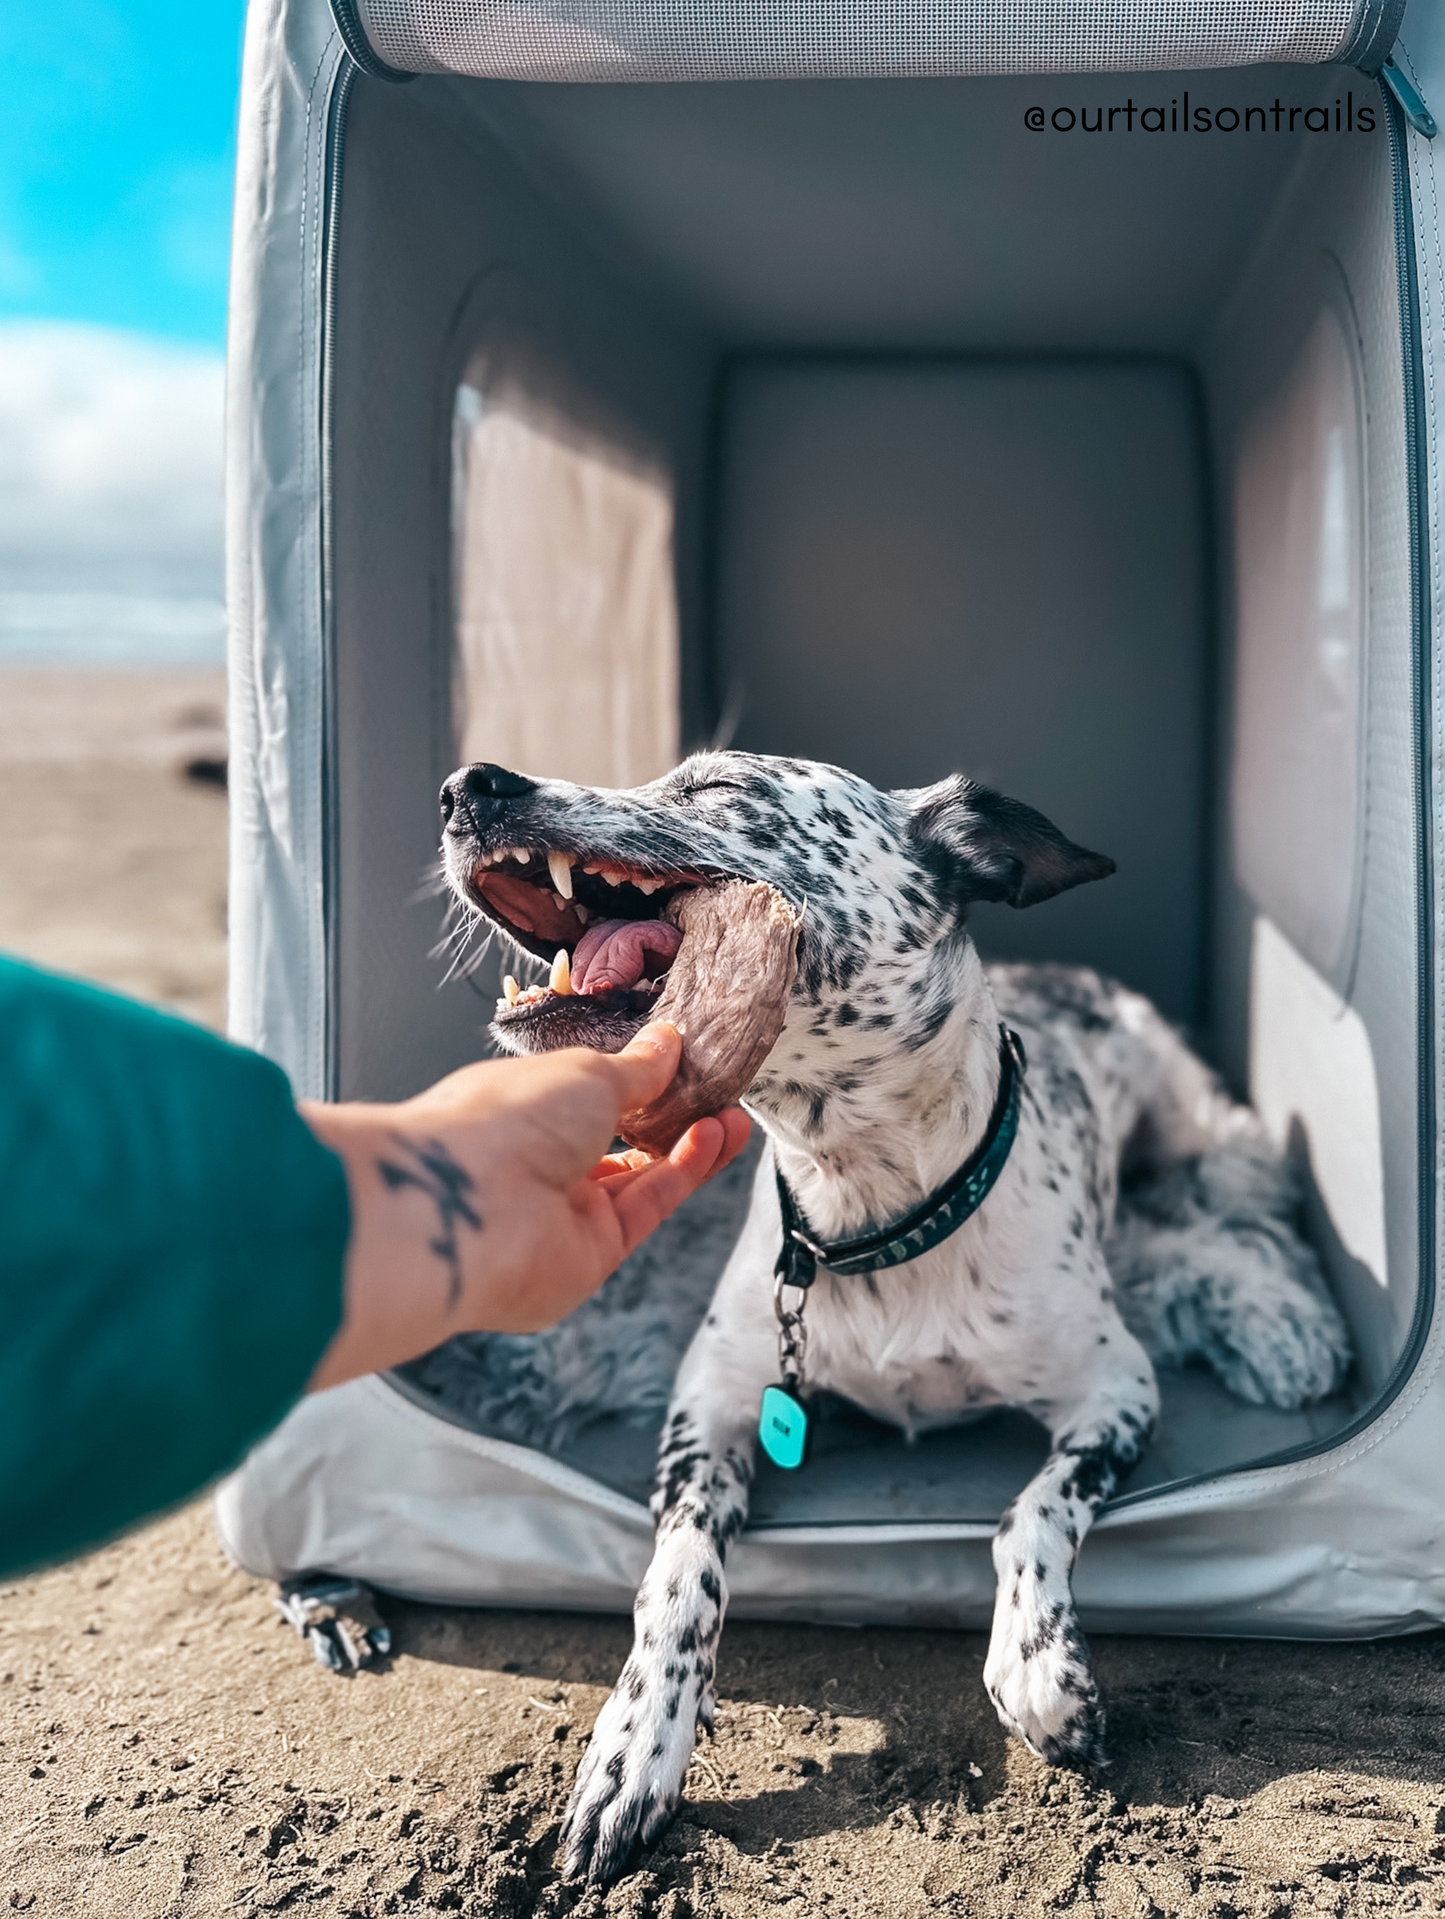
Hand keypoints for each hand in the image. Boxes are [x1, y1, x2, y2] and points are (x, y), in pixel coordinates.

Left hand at [302, 1023, 750, 1389]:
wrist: (468, 1206)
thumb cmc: (501, 1124)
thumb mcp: (585, 1072)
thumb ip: (636, 1067)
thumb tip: (664, 1043)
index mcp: (521, 1108)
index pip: (588, 1095)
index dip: (638, 1081)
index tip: (683, 1064)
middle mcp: (539, 1162)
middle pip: (620, 1141)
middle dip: (673, 1117)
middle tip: (719, 1094)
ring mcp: (564, 1212)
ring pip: (641, 1178)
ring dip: (689, 1145)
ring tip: (731, 1116)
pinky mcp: (591, 1254)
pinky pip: (648, 1207)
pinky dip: (684, 1173)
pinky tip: (713, 1138)